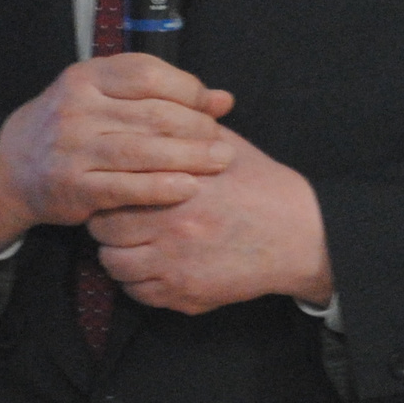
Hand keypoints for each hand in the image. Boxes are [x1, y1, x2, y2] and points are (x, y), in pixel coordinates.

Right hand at [0, 54, 236, 248]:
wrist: (12, 165)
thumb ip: (162, 94)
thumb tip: (223, 100)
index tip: (212, 107)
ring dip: (189, 157)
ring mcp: (73, 148)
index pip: (148, 74)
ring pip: (142, 151)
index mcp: (86, 76)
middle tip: (222, 141)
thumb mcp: (105, 95)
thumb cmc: (73, 125)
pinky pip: (126, 187)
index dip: (189, 90)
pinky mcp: (74, 187)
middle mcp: (76, 108)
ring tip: (220, 161)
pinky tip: (188, 187)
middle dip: (196, 128)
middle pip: (152, 114)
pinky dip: (161, 188)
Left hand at [88, 129, 333, 315]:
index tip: (117, 186)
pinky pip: (138, 294)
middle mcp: (171, 227)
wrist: (299, 236)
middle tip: (119, 217)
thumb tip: (149, 108)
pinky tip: (152, 266)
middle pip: (104, 229)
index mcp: (176, 184)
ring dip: (119, 255)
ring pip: (114, 266)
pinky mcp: (185, 294)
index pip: (112, 188)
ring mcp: (176, 266)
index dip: (110, 187)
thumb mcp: (225, 146)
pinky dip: (138, 283)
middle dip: (107, 222)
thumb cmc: (261, 186)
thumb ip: (185, 130)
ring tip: (133, 244)